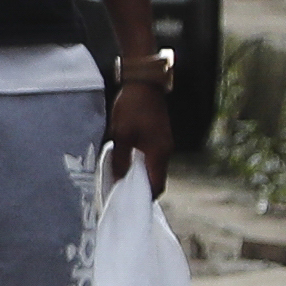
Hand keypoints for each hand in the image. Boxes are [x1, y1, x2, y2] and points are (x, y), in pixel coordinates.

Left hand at [103, 65, 179, 197]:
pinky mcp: (160, 137)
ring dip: (141, 175)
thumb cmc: (133, 107)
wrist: (144, 83)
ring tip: (123, 179)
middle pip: (156, 179)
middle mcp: (166, 151)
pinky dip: (143, 164)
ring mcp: (165, 144)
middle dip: (142, 188)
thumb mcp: (122, 133)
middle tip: (123, 192)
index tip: (129, 202)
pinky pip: (153, 158)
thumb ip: (121, 159)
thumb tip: (119, 179)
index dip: (145, 196)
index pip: (157, 185)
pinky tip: (128, 162)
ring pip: (154, 168)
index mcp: (158, 153)